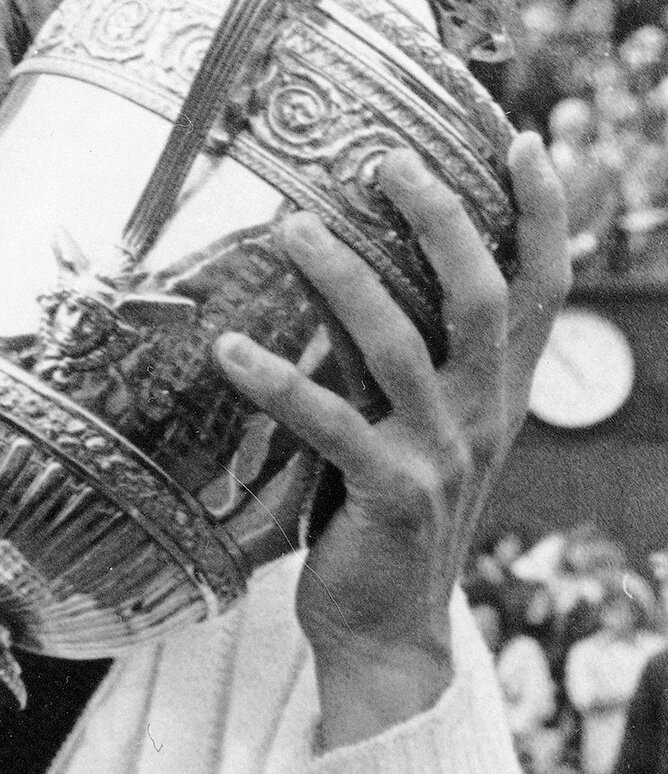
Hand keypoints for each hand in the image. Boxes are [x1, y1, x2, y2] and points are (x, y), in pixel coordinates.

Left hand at [213, 132, 569, 749]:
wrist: (387, 633)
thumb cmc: (384, 519)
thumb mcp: (410, 428)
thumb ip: (396, 360)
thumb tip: (344, 271)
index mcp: (498, 394)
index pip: (543, 288)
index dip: (543, 213)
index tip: (523, 139)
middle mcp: (483, 416)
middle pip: (481, 295)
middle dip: (439, 217)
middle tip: (383, 160)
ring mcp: (440, 457)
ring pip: (402, 346)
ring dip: (343, 278)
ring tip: (290, 225)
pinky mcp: (388, 495)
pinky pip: (331, 424)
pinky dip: (279, 381)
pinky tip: (229, 348)